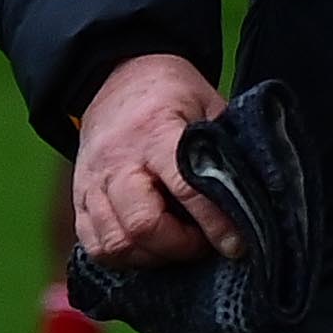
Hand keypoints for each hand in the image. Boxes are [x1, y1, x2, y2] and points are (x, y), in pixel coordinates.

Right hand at [74, 53, 242, 266]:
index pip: (185, 188)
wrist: (119, 74)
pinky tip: (148, 249)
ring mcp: (92, 181)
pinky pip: (94, 245)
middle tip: (204, 243)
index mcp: (155, 133)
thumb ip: (225, 148)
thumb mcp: (209, 105)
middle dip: (179, 247)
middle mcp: (117, 160)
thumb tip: (254, 197)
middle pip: (142, 225)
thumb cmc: (174, 94)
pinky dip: (123, 257)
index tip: (236, 245)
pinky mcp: (79, 196)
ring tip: (178, 245)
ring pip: (114, 243)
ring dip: (152, 256)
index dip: (214, 224)